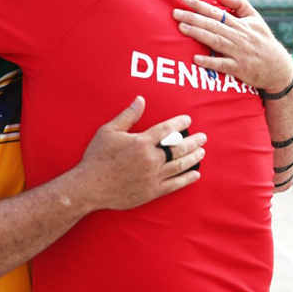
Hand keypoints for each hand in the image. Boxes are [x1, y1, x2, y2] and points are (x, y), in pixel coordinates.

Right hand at [70, 96, 204, 211]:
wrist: (89, 187)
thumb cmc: (97, 157)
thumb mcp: (108, 131)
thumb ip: (128, 115)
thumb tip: (140, 99)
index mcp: (141, 142)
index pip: (168, 129)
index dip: (180, 123)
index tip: (188, 120)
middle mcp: (151, 159)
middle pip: (179, 148)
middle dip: (193, 141)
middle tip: (202, 137)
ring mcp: (153, 176)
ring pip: (180, 165)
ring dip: (194, 157)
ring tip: (202, 152)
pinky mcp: (152, 191)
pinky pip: (175, 184)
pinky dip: (187, 179)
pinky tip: (196, 174)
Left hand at [173, 0, 292, 93]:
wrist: (278, 67)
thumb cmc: (263, 41)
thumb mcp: (255, 18)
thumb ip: (239, 4)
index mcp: (239, 24)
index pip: (216, 12)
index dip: (199, 5)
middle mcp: (238, 36)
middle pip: (212, 25)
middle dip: (193, 18)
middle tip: (175, 13)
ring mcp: (238, 52)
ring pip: (215, 41)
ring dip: (198, 34)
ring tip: (182, 28)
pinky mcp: (239, 68)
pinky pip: (222, 65)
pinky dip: (210, 61)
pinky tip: (196, 58)